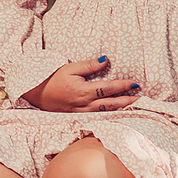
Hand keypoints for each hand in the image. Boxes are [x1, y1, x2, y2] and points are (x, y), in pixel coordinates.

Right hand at [23, 56, 139, 112]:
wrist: (36, 94)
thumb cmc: (52, 79)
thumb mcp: (70, 68)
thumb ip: (89, 65)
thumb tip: (106, 60)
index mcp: (84, 91)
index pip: (108, 89)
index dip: (123, 86)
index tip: (135, 83)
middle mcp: (85, 105)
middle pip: (111, 104)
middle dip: (127, 101)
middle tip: (141, 99)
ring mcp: (81, 113)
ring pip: (105, 112)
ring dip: (120, 110)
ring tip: (133, 107)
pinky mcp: (78, 117)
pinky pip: (97, 117)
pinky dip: (109, 115)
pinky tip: (117, 114)